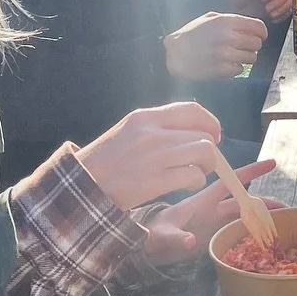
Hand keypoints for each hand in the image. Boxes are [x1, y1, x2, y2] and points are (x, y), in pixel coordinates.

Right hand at [74, 102, 223, 210]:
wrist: (82, 186)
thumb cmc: (106, 161)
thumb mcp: (128, 131)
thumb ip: (158, 126)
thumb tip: (193, 128)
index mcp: (144, 117)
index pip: (192, 109)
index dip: (210, 122)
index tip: (214, 135)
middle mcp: (151, 133)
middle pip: (202, 134)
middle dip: (210, 150)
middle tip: (203, 162)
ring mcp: (154, 156)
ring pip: (204, 153)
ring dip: (206, 166)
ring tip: (195, 173)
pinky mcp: (155, 181)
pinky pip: (194, 176)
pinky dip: (196, 181)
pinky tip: (185, 185)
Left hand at [141, 160, 282, 264]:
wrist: (147, 244)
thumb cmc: (154, 233)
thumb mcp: (162, 235)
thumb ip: (175, 237)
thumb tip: (190, 241)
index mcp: (203, 201)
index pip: (230, 181)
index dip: (251, 171)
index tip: (271, 162)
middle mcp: (213, 209)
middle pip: (244, 202)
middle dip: (265, 203)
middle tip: (287, 207)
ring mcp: (214, 223)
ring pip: (244, 218)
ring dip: (261, 219)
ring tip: (281, 224)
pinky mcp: (214, 236)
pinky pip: (238, 232)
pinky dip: (252, 234)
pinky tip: (265, 240)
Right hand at [163, 12, 267, 80]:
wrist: (173, 53)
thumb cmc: (191, 34)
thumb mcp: (211, 18)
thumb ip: (233, 20)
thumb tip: (252, 27)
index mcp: (227, 22)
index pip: (259, 27)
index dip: (262, 33)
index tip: (259, 37)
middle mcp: (229, 37)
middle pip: (257, 44)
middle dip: (252, 46)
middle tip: (242, 47)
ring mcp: (226, 54)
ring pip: (252, 58)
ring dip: (244, 58)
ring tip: (232, 55)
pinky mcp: (222, 70)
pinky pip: (240, 70)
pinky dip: (235, 68)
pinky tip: (224, 63)